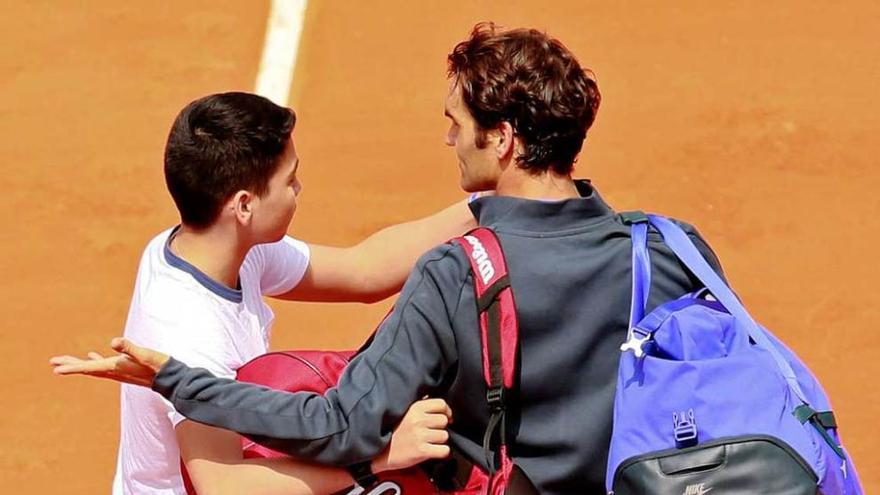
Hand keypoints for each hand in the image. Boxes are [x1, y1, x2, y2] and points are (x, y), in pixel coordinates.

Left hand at [50, 337, 169, 387]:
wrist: (171, 378)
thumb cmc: (159, 365)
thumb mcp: (145, 354)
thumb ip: (130, 348)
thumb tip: (114, 341)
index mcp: (116, 368)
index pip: (89, 368)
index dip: (72, 367)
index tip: (55, 369)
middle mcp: (115, 371)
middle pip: (87, 369)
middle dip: (70, 365)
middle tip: (52, 362)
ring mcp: (119, 371)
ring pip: (94, 368)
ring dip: (79, 364)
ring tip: (66, 361)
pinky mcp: (125, 368)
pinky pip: (104, 366)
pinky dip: (94, 361)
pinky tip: (92, 356)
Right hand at [372, 397, 451, 472]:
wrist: (379, 452)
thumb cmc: (392, 432)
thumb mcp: (404, 412)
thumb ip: (419, 405)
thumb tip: (433, 399)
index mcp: (415, 408)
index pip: (441, 404)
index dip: (446, 411)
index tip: (445, 417)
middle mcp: (419, 420)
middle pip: (444, 420)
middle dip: (440, 427)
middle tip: (431, 432)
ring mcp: (420, 436)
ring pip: (445, 436)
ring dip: (439, 441)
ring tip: (428, 442)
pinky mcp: (422, 451)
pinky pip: (444, 451)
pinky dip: (441, 452)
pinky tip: (432, 451)